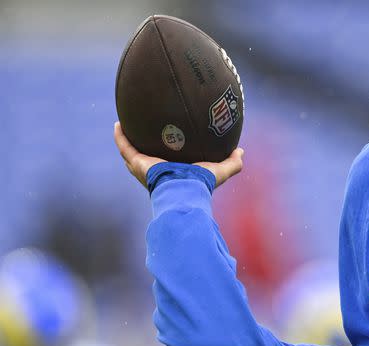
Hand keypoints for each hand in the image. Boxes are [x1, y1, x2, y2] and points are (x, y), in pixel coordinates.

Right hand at [114, 122, 243, 187]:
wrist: (185, 188)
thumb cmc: (202, 183)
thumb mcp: (221, 171)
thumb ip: (233, 163)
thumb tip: (240, 151)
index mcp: (176, 173)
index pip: (170, 163)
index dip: (168, 153)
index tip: (172, 139)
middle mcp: (158, 171)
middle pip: (148, 159)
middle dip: (145, 148)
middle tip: (145, 131)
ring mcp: (145, 168)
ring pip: (132, 154)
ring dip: (128, 141)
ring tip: (126, 125)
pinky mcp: (138, 163)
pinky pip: (125, 147)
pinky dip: (120, 137)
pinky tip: (118, 124)